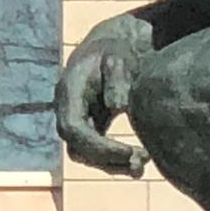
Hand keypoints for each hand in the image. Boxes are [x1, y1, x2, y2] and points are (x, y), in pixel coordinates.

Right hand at [57, 15, 152, 178]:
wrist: (111, 46)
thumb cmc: (116, 50)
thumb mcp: (118, 58)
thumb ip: (117, 79)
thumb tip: (117, 107)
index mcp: (69, 92)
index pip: (74, 129)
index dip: (99, 146)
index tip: (129, 152)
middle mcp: (66, 110)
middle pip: (77, 148)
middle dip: (107, 159)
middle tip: (141, 160)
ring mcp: (75, 120)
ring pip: (85, 154)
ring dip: (112, 164)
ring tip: (143, 164)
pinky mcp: (88, 126)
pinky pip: (94, 151)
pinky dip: (113, 160)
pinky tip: (137, 165)